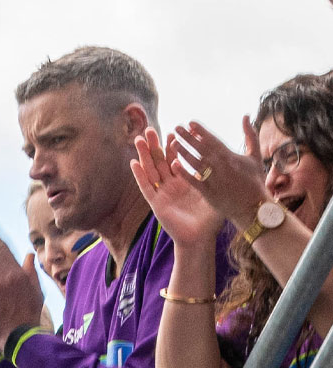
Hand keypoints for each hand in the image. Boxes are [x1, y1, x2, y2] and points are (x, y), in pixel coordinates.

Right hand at [130, 128, 225, 249]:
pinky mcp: (156, 203)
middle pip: (160, 161)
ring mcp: (162, 193)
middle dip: (155, 145)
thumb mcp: (218, 192)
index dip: (174, 145)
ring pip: (151, 170)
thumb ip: (220, 177)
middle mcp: (171, 186)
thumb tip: (233, 160)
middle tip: (150, 129)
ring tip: (139, 139)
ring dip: (144, 155)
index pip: (177, 159)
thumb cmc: (211, 219)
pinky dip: (140, 175)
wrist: (201, 238)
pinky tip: (134, 162)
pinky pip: (146, 187)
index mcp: (185, 182)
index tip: (174, 130)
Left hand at [170, 120, 271, 229]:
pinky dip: (184, 172)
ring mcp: (213, 179)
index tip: (190, 123)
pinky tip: (174, 164)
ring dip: (183, 152)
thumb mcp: (255, 156)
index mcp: (231, 156)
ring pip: (194, 163)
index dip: (200, 131)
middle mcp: (221, 166)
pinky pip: (193, 180)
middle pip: (201, 149)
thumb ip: (250, 135)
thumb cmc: (254, 180)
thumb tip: (245, 116)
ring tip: (172, 143)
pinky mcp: (208, 192)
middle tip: (176, 128)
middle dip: (188, 137)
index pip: (212, 140)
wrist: (254, 206)